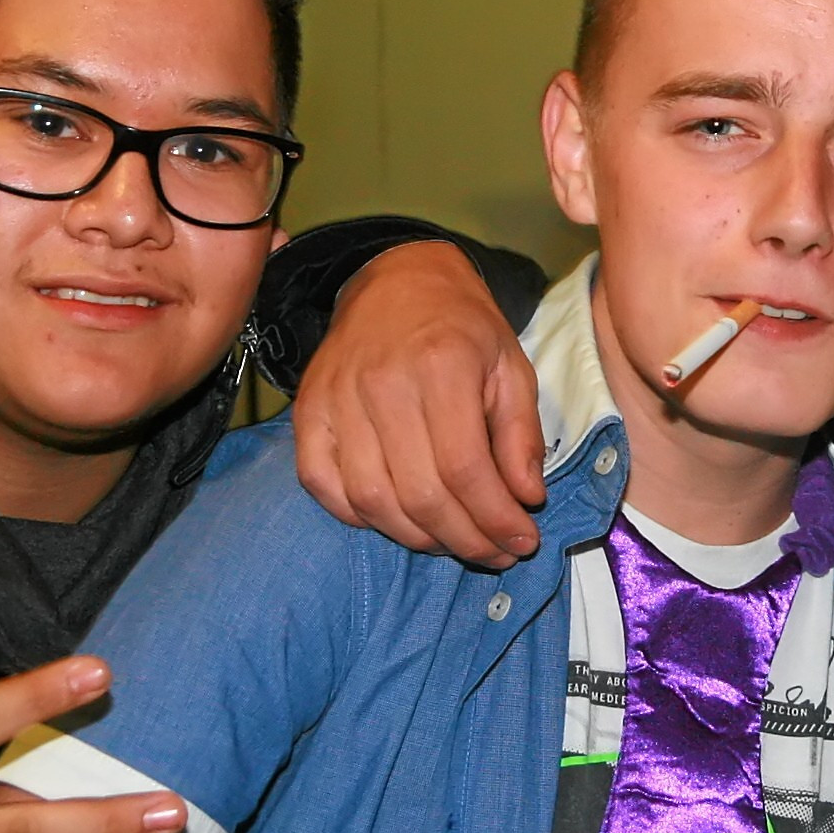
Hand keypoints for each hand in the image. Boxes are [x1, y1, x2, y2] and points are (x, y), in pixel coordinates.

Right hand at [294, 239, 545, 566]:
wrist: (397, 279)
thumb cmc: (461, 327)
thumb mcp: (511, 366)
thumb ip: (521, 434)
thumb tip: (525, 498)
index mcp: (441, 366)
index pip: (465, 468)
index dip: (495, 519)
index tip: (522, 541)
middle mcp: (382, 384)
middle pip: (420, 494)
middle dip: (466, 540)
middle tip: (495, 553)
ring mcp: (337, 399)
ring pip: (372, 499)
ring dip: (418, 537)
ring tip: (454, 541)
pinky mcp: (308, 412)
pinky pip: (323, 484)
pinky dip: (359, 516)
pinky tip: (398, 518)